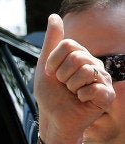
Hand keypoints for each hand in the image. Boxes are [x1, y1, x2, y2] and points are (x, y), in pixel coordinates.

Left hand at [33, 14, 114, 143]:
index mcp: (81, 56)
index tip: (53, 73)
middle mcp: (95, 64)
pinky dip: (81, 96)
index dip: (54, 62)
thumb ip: (51, 42)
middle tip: (64, 86)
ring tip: (73, 93)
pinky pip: (94, 88)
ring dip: (71, 86)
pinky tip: (81, 100)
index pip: (68, 45)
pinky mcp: (107, 95)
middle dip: (62, 75)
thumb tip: (54, 16)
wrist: (53, 118)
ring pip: (84, 71)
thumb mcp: (45, 66)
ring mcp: (103, 79)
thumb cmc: (50, 94)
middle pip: (76, 57)